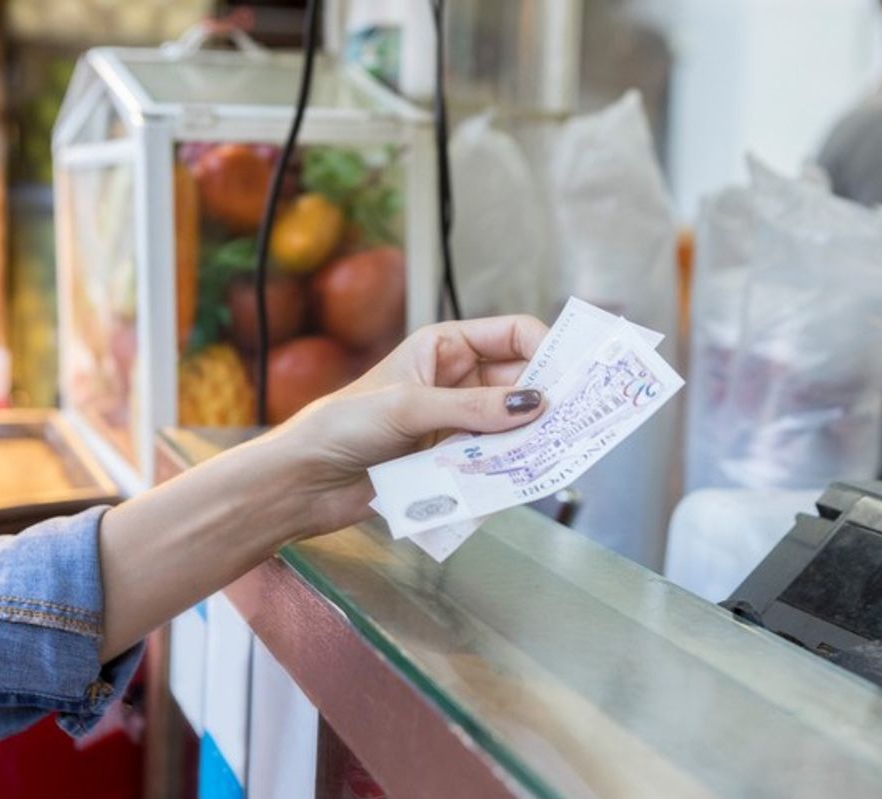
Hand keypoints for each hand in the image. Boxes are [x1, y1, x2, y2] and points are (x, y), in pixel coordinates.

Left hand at [271, 315, 549, 536]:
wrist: (305, 481)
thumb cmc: (343, 425)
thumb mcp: (408, 407)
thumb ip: (472, 408)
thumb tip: (535, 404)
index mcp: (445, 347)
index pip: (514, 335)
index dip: (547, 350)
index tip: (572, 378)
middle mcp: (456, 381)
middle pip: (522, 383)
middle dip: (546, 400)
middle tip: (577, 422)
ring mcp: (456, 423)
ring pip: (512, 426)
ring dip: (530, 439)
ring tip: (555, 453)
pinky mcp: (451, 462)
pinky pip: (494, 461)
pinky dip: (510, 468)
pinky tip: (522, 478)